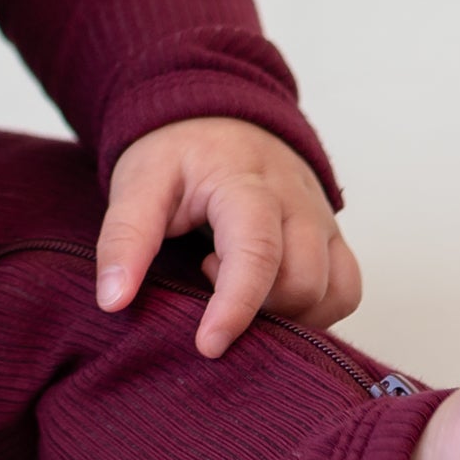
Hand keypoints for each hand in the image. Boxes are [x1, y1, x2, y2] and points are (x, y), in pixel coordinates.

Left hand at [93, 117, 360, 357]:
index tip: (207, 345)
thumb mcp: (137, 184)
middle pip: (301, 280)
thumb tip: (113, 301)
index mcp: (246, 183)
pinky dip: (315, 309)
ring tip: (234, 279)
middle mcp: (296, 201)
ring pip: (331, 291)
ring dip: (285, 310)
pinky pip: (346, 289)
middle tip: (205, 274)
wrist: (216, 114)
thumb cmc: (176, 153)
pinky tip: (270, 297)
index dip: (235, 307)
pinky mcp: (332, 233)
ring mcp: (320, 217)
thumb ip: (125, 239)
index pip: (257, 253)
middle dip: (256, 307)